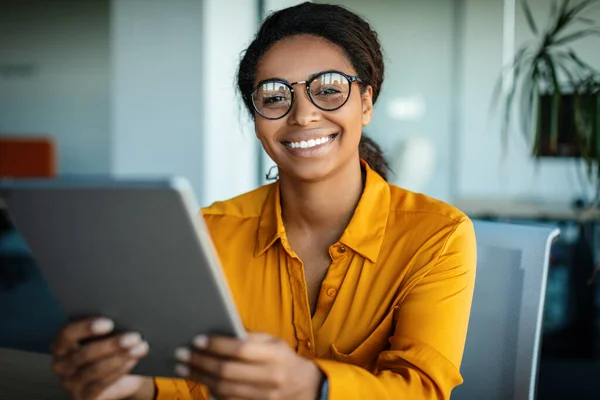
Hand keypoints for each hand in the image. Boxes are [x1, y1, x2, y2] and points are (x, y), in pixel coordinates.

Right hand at [51, 317, 155, 399]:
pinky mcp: (83, 397)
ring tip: (139, 347)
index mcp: (60, 345)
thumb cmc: (108, 350)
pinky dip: (120, 370)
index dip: (86, 328)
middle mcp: (60, 365)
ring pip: (94, 370)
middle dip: (111, 344)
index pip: (67, 334)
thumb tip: (124, 319)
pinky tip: (133, 360)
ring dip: (120, 357)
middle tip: (134, 336)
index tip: (109, 323)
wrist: (116, 379)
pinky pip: (101, 384)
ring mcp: (70, 383)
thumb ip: (106, 329)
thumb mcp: (104, 337)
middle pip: (84, 354)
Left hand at [174, 333, 323, 399]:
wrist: (303, 387)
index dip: (217, 345)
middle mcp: (270, 377)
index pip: (241, 350)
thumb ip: (250, 338)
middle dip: (200, 362)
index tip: (197, 340)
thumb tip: (219, 332)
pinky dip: (210, 390)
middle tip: (181, 353)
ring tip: (183, 367)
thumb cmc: (283, 359)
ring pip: (223, 389)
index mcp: (275, 356)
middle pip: (228, 372)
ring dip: (199, 377)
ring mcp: (264, 397)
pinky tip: (198, 379)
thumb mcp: (273, 343)